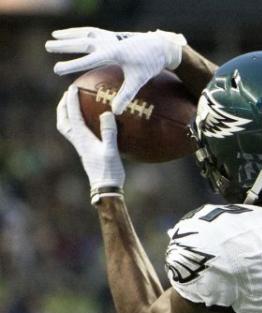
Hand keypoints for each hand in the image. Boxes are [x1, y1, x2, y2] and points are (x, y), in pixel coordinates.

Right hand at [46, 27, 186, 114]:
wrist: (160, 46)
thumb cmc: (150, 64)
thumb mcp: (139, 80)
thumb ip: (126, 95)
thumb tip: (116, 111)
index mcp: (114, 53)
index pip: (89, 60)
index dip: (73, 64)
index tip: (57, 68)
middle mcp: (110, 42)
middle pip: (83, 43)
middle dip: (65, 46)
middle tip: (47, 47)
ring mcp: (110, 37)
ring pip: (85, 34)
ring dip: (70, 35)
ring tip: (54, 35)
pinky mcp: (113, 35)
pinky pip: (93, 32)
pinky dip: (81, 32)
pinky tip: (74, 35)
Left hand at [56, 85, 124, 202]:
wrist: (105, 188)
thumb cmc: (109, 171)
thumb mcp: (111, 150)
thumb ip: (109, 132)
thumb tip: (107, 113)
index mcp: (82, 138)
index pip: (73, 115)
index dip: (72, 101)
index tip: (73, 88)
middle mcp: (78, 141)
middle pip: (63, 120)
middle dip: (63, 106)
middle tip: (67, 94)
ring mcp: (81, 147)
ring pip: (67, 127)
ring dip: (66, 114)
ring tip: (72, 106)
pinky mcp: (86, 151)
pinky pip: (76, 133)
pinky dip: (76, 123)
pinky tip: (88, 123)